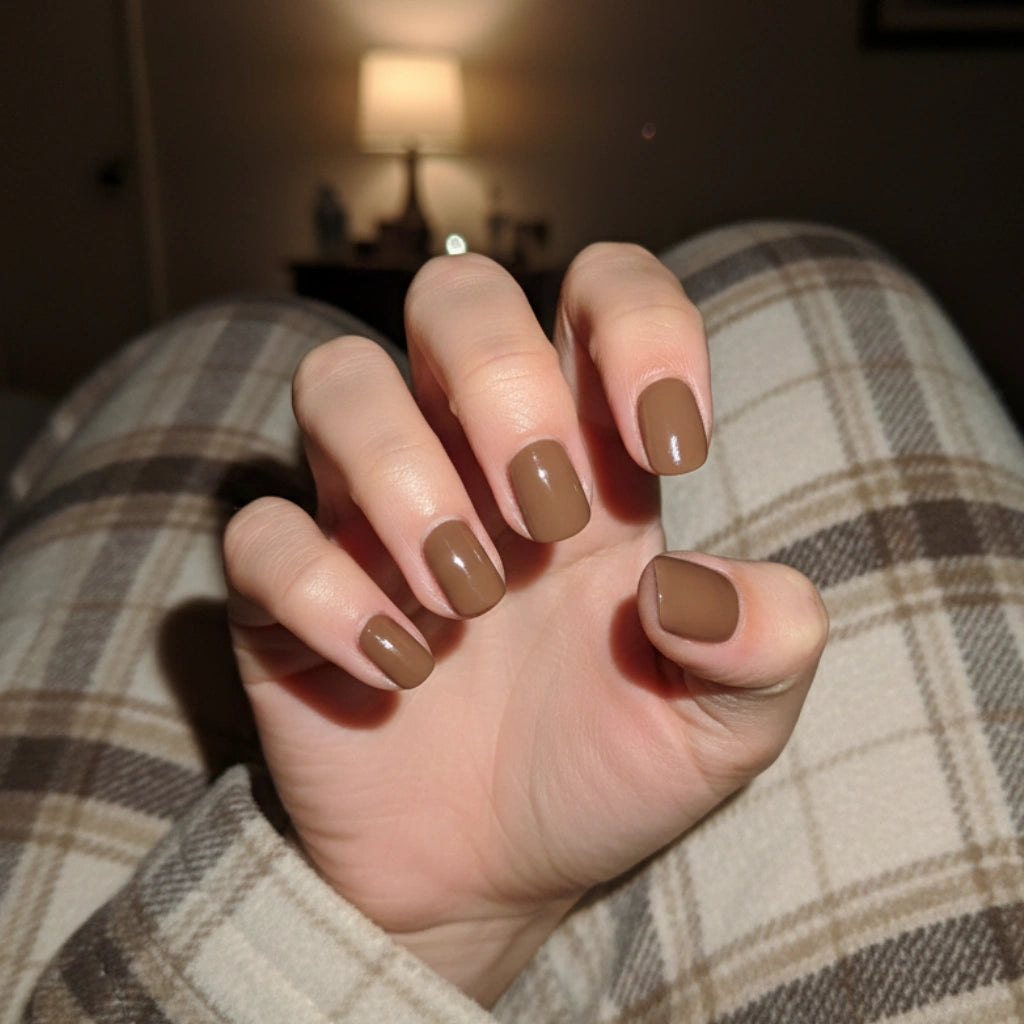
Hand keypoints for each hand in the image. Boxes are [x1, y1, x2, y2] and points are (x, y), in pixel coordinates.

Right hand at [222, 244, 827, 1005]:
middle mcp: (472, 458)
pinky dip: (324, 593)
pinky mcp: (287, 591)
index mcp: (590, 459)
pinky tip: (398, 670)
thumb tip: (698, 587)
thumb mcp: (725, 725)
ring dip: (406, 479)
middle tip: (546, 517)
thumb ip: (762, 646)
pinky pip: (263, 534)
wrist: (494, 872)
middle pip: (452, 294)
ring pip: (336, 381)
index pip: (603, 291)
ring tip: (470, 595)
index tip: (672, 444)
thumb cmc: (608, 770)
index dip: (639, 323)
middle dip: (501, 382)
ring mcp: (370, 513)